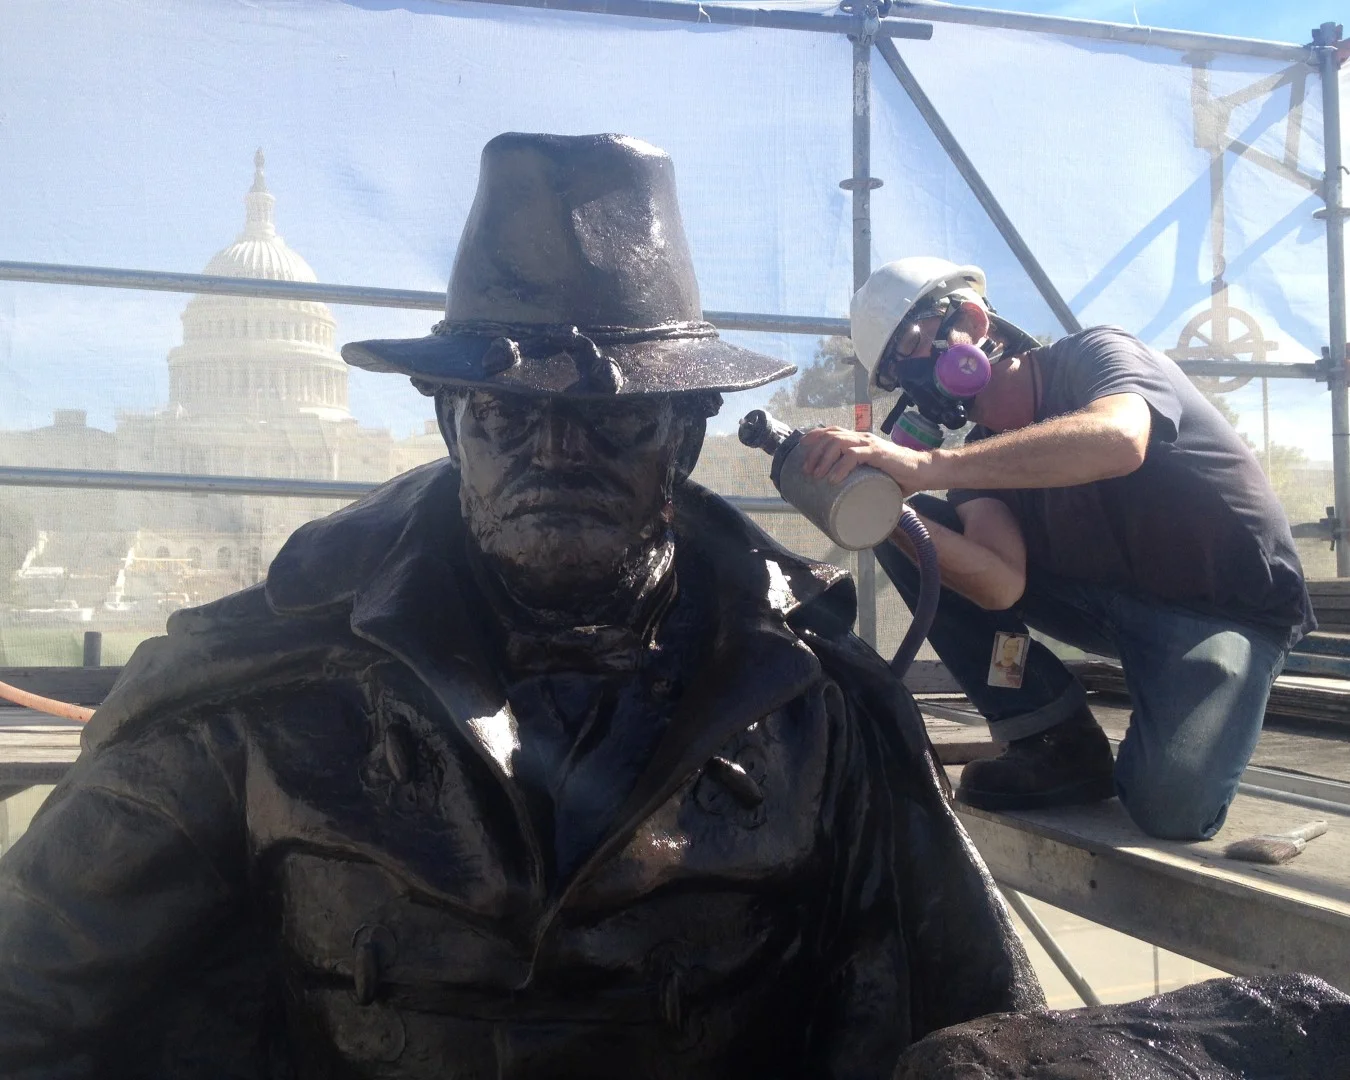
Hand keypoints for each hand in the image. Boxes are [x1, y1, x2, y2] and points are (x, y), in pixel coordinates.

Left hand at [795, 427, 935, 493]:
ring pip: (838, 444)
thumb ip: (860, 478)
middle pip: (830, 437)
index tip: (802, 447)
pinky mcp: (877, 454)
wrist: (923, 471)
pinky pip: (853, 456)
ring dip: (823, 459)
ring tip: (816, 475)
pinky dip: (840, 467)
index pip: (833, 430)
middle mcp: (863, 438)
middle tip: (807, 471)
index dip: (815, 436)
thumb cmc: (899, 475)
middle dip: (814, 453)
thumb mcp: (873, 474)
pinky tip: (833, 479)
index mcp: (860, 440)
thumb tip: (843, 496)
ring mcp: (870, 444)